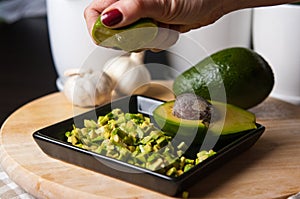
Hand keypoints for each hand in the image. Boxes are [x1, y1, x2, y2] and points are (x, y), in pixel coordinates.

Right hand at [84, 0, 223, 34]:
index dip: (99, 28)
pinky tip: (166, 32)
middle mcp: (130, 5)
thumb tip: (108, 18)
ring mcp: (140, 17)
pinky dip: (155, 43)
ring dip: (144, 41)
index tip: (114, 38)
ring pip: (128, 39)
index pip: (95, 13)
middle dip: (128, 38)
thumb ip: (133, 9)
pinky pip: (144, 43)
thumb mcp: (161, 2)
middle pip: (111, 30)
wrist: (212, 2)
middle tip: (145, 32)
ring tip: (161, 29)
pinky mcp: (150, 27)